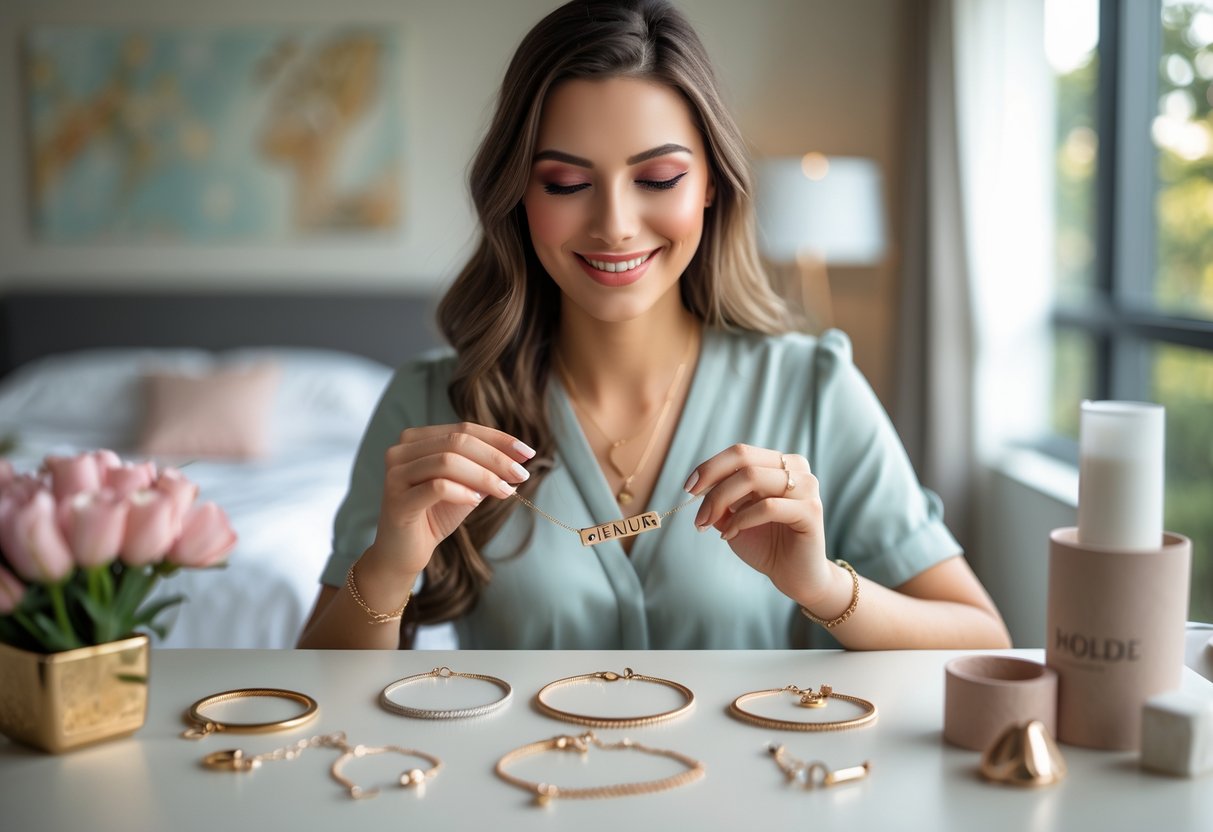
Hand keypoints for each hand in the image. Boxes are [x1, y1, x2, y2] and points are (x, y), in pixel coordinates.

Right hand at [368, 422, 534, 578]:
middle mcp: (401, 450)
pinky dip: (463, 491)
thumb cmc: (435, 516)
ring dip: (484, 476)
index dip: (498, 439)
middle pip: (457, 442)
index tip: (528, 453)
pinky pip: (437, 487)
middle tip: (522, 474)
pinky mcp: (397, 499)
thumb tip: (519, 460)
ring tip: (506, 491)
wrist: (404, 552)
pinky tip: (477, 501)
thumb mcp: (467, 488)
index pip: (463, 430)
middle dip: (495, 457)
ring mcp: (395, 474)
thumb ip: (486, 471)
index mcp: (416, 439)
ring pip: (447, 461)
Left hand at [686, 444, 828, 603]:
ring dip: (722, 501)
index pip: (740, 453)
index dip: (710, 467)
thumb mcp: (734, 516)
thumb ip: (721, 497)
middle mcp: (796, 469)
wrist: (793, 576)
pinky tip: (730, 534)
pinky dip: (741, 519)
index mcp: (779, 463)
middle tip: (698, 514)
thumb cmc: (765, 544)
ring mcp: (807, 487)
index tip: (688, 487)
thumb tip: (698, 485)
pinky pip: (768, 506)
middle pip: (744, 461)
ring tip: (708, 525)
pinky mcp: (811, 510)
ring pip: (753, 478)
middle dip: (713, 486)